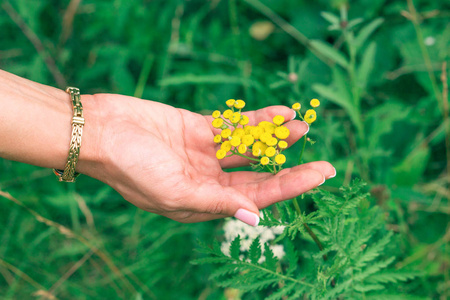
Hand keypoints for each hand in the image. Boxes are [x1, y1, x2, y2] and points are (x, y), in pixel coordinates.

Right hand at [80, 94, 334, 224]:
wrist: (100, 131)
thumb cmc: (131, 167)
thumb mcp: (176, 191)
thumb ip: (216, 201)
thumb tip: (255, 217)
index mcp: (203, 202)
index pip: (256, 197)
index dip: (290, 187)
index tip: (320, 176)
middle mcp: (208, 180)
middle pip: (258, 176)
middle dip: (291, 170)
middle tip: (326, 164)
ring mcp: (204, 154)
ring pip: (249, 148)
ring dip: (275, 139)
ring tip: (303, 127)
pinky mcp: (198, 129)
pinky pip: (233, 126)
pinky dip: (255, 120)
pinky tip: (278, 113)